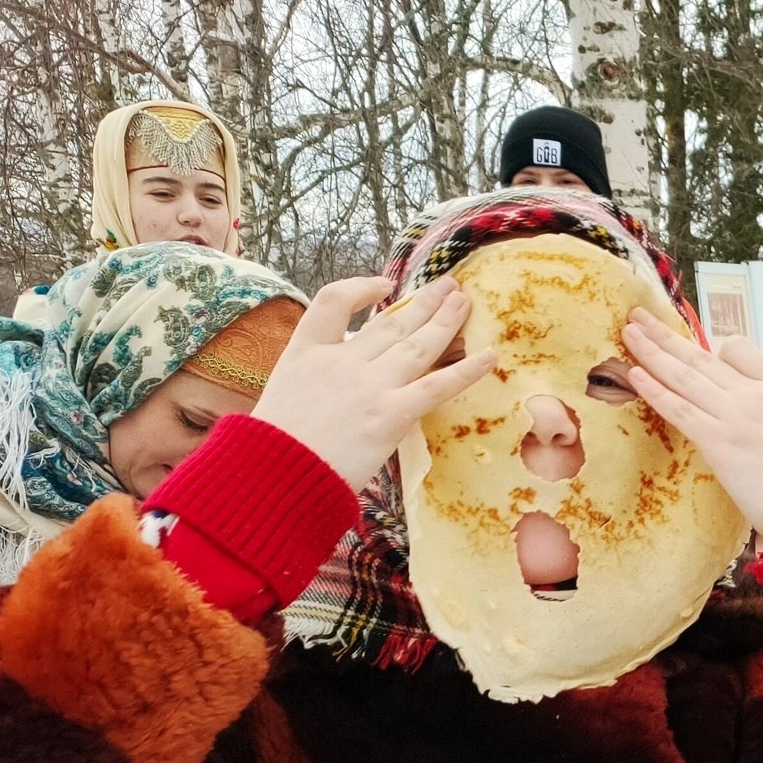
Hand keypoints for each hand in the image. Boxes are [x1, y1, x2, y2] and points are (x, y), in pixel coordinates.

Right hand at [248, 277, 494, 491]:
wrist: (274, 475)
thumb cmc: (273, 448)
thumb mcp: (283, 395)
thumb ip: (314, 378)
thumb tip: (339, 379)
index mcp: (306, 352)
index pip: (332, 301)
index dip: (360, 288)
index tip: (383, 287)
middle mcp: (340, 360)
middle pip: (389, 323)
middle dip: (422, 302)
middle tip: (449, 286)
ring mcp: (368, 385)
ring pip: (416, 344)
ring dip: (445, 320)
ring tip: (465, 301)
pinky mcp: (391, 414)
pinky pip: (437, 386)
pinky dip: (467, 370)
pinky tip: (490, 356)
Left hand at [623, 311, 762, 542]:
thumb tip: (734, 402)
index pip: (738, 348)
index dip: (712, 347)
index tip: (696, 351)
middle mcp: (756, 394)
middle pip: (701, 356)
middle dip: (665, 334)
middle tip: (638, 316)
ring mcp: (736, 416)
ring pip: (684, 376)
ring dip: (651, 352)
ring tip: (628, 333)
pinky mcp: (719, 443)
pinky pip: (679, 408)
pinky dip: (654, 390)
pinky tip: (634, 375)